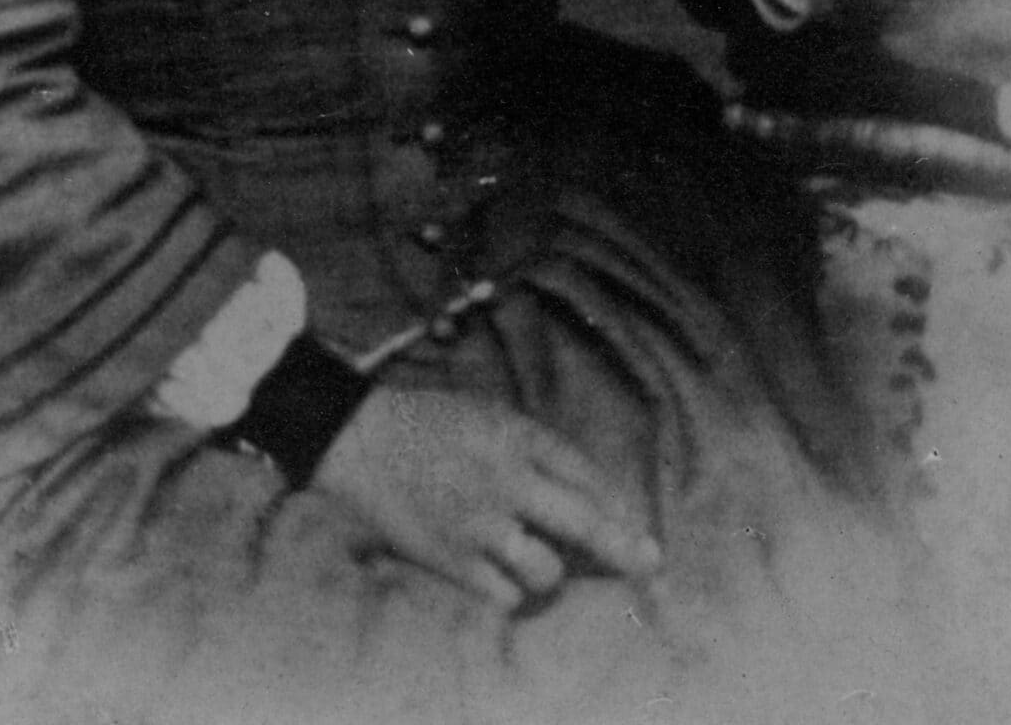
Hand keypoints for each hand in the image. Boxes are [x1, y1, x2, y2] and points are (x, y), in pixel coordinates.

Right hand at [313, 385, 660, 610]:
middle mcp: (506, 481)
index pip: (586, 475)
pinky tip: (502, 576)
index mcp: (516, 436)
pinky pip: (504, 595)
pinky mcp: (451, 561)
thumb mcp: (489, 415)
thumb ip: (535, 449)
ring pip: (547, 572)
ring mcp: (479, 525)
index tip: (639, 526)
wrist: (361, 439)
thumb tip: (587, 493)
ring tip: (538, 562)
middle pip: (585, 523)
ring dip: (550, 572)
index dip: (618, 504)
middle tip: (649, 563)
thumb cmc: (430, 423)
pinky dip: (509, 592)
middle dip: (624, 548)